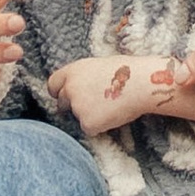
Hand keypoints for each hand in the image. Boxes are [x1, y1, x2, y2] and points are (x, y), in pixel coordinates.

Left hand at [49, 49, 194, 138]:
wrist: (141, 84)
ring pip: (78, 117)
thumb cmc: (127, 72)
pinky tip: (113, 116)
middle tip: (92, 107)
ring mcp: (77, 107)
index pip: (53, 84)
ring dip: (90, 116)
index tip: (64, 97)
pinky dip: (99, 126)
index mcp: (73, 71)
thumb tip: (80, 89)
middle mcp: (70, 88)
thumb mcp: (99, 66)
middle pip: (62, 102)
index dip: (59, 91)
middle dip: (73, 106)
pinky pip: (89, 129)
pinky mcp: (86, 123)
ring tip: (111, 107)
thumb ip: (83, 78)